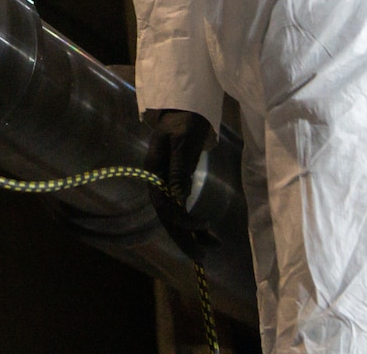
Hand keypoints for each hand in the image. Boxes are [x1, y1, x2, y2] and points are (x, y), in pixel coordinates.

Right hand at [143, 108, 218, 259]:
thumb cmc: (184, 120)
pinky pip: (183, 208)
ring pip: (176, 216)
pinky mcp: (176, 183)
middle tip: (203, 258)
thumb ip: (179, 170)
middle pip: (168, 216)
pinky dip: (195, 222)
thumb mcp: (182, 142)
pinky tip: (209, 232)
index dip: (181, 220)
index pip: (163, 205)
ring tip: (213, 247)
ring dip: (192, 233)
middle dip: (185, 237)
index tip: (204, 224)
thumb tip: (177, 199)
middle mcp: (157, 181)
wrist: (185, 107)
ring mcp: (166, 183)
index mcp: (153, 171)